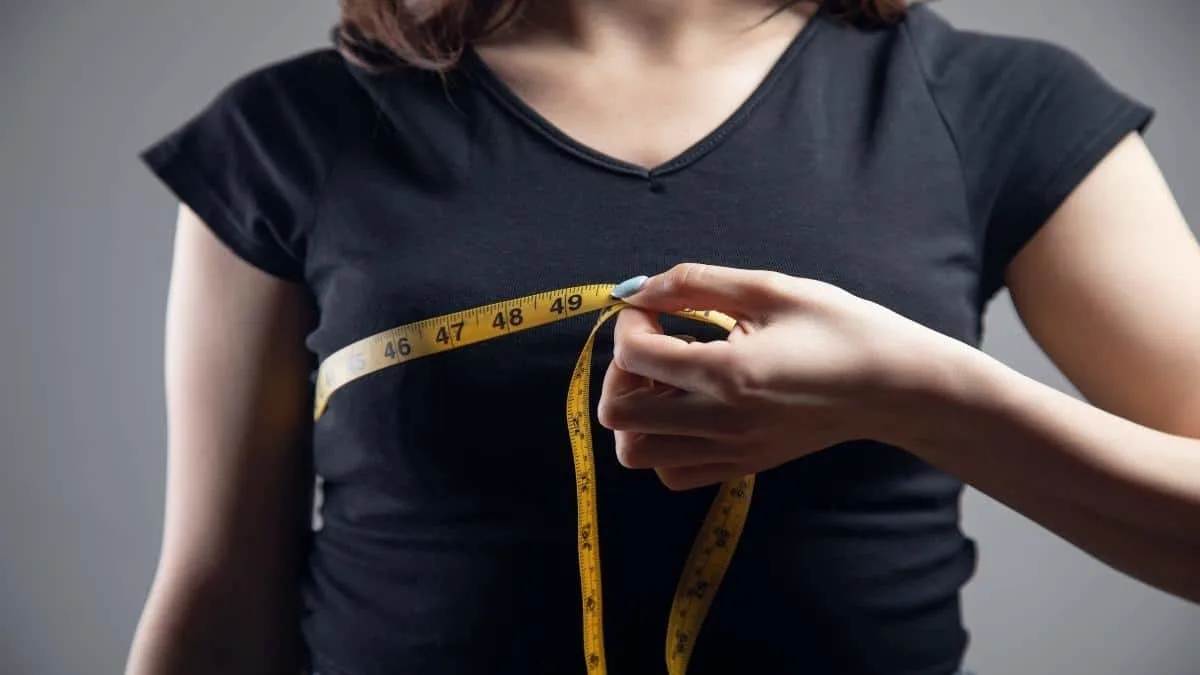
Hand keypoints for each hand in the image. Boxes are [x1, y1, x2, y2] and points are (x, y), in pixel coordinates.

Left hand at [596, 263, 965, 489]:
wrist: (895, 387)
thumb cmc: (842, 329)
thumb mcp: (771, 289)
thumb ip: (697, 284)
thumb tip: (641, 287)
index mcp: (728, 373)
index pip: (633, 356)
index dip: (630, 323)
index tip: (653, 308)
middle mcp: (721, 422)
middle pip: (619, 416)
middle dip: (619, 372)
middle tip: (652, 346)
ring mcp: (731, 451)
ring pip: (637, 453)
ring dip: (636, 413)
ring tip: (668, 381)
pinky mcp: (742, 466)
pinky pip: (672, 472)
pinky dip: (662, 442)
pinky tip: (688, 408)